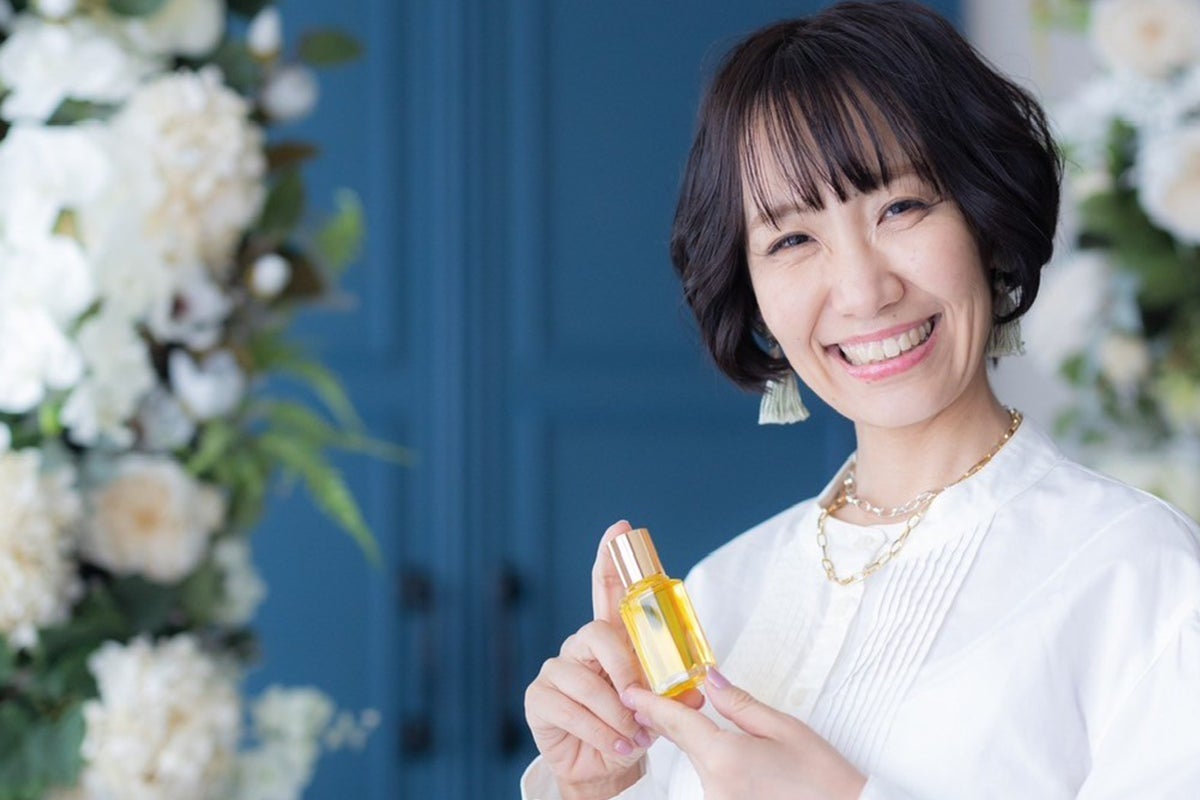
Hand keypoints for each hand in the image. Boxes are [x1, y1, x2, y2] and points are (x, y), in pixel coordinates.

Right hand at [524, 520, 704, 798]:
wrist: (604, 768)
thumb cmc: (632, 728)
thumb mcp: (660, 708)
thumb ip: (675, 694)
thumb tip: (694, 692)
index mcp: (611, 640)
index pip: (608, 591)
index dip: (611, 558)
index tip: (620, 527)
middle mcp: (580, 647)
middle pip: (598, 633)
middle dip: (625, 669)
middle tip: (642, 700)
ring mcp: (557, 669)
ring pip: (587, 681)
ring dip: (616, 714)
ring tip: (634, 737)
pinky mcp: (539, 698)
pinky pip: (570, 710)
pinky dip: (600, 732)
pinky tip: (616, 745)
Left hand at [623, 668, 865, 799]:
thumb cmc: (822, 777)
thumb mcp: (783, 727)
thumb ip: (739, 704)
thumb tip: (710, 680)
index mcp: (725, 758)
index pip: (677, 724)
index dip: (651, 704)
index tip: (630, 691)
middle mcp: (715, 785)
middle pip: (683, 743)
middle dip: (668, 718)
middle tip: (648, 694)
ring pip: (697, 761)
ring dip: (695, 740)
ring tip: (697, 715)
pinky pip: (710, 778)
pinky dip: (710, 759)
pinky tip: (720, 746)